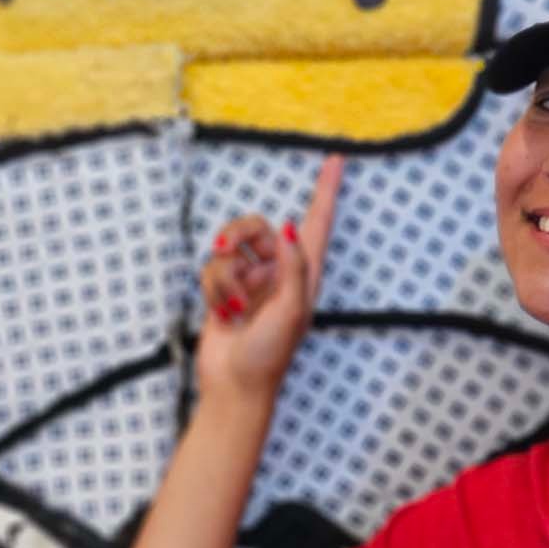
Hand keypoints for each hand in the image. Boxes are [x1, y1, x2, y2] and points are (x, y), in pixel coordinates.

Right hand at [193, 154, 344, 400]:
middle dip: (239, 233)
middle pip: (258, 226)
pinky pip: (212, 270)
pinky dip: (214, 291)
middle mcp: (277, 273)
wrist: (233, 387)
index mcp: (304, 276)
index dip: (326, 192)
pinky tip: (223, 314)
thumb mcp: (291, 310)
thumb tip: (287, 228)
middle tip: (225, 246)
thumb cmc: (269, 356)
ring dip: (224, 278)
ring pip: (229, 249)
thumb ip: (292, 266)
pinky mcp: (223, 291)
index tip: (336, 160)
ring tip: (232, 307)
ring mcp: (249, 281)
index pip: (317, 224)